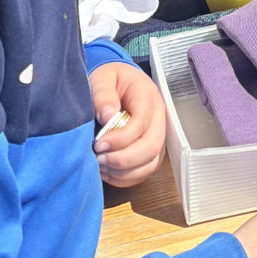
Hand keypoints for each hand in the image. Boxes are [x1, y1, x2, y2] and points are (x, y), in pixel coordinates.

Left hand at [89, 63, 166, 188]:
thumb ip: (103, 94)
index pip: (142, 122)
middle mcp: (158, 117)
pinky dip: (126, 178)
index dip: (121, 138)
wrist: (116, 82)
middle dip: (124, 159)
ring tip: (101, 166)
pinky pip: (145, 172)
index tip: (98, 143)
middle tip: (99, 159)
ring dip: (124, 171)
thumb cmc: (109, 80)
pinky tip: (107, 171)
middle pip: (152, 146)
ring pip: (151, 163)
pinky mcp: (151, 151)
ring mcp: (157, 135)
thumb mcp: (101, 78)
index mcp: (147, 95)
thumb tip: (108, 116)